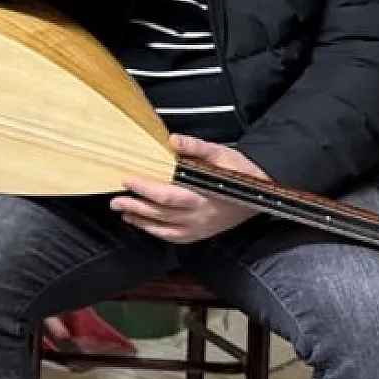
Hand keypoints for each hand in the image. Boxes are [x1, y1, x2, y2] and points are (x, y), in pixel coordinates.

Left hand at [113, 134, 267, 244]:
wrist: (263, 193)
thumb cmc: (241, 173)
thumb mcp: (222, 154)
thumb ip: (196, 147)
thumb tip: (173, 141)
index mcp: (205, 196)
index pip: (168, 195)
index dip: (146, 188)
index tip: (128, 180)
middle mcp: (201, 215)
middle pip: (161, 213)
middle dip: (135, 206)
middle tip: (115, 200)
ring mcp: (201, 227)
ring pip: (164, 227)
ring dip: (141, 220)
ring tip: (122, 211)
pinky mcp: (200, 233)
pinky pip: (173, 237)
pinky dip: (155, 231)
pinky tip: (142, 223)